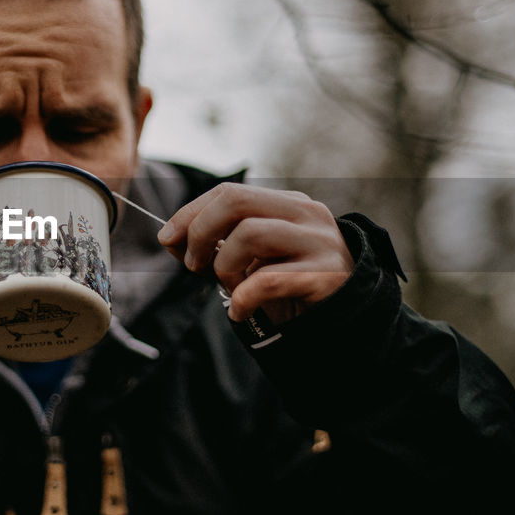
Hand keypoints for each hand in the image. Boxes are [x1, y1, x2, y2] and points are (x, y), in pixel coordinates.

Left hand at [157, 184, 353, 324]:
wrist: (346, 322)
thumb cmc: (292, 289)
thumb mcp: (253, 262)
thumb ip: (218, 246)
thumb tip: (171, 239)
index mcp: (286, 204)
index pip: (228, 192)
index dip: (190, 213)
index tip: (168, 238)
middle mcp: (305, 214)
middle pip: (235, 201)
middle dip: (200, 232)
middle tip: (195, 265)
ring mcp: (319, 242)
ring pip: (249, 234)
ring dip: (225, 267)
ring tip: (230, 289)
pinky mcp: (325, 276)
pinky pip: (266, 280)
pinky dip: (242, 298)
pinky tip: (240, 311)